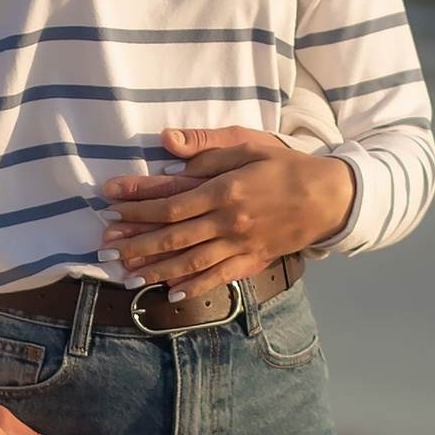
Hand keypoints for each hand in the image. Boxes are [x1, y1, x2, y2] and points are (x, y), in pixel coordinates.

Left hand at [100, 126, 357, 298]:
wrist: (329, 197)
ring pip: (191, 263)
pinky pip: (219, 277)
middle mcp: (229, 222)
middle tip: (106, 248)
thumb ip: (207, 148)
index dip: (138, 208)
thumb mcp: (248, 144)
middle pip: (174, 237)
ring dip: (156, 269)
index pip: (172, 204)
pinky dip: (195, 286)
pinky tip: (171, 292)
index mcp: (225, 191)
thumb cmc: (285, 165)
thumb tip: (167, 142)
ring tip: (126, 274)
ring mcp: (241, 245)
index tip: (111, 207)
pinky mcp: (253, 260)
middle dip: (136, 243)